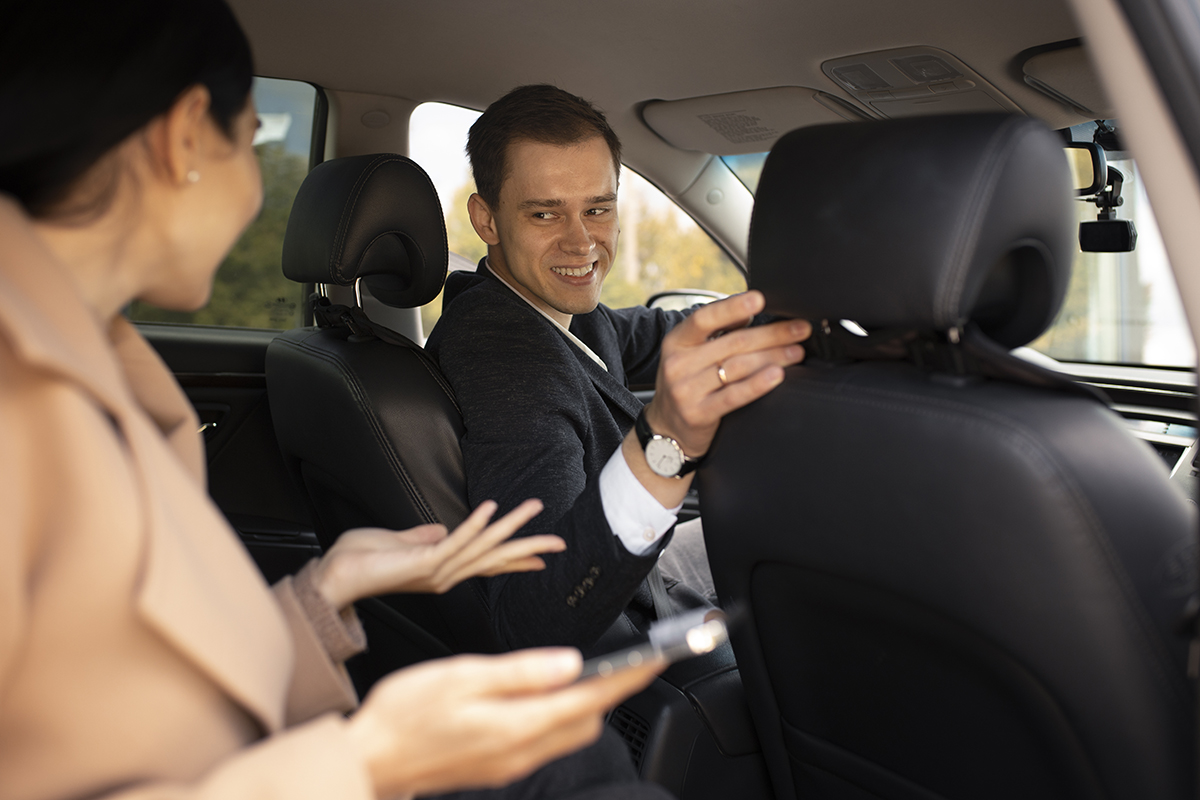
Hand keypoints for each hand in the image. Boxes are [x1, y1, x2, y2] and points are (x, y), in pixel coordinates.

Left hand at [313, 499, 563, 608]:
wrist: (334, 576)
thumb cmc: (359, 561)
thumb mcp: (398, 543)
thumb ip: (421, 537)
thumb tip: (439, 528)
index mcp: (442, 570)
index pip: (487, 564)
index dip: (515, 560)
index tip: (541, 558)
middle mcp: (445, 575)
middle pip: (496, 559)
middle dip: (528, 548)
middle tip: (559, 542)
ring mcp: (437, 571)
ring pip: (483, 547)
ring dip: (510, 526)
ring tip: (533, 508)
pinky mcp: (424, 563)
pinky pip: (455, 543)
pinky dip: (474, 526)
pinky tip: (490, 509)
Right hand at [346, 648, 662, 796]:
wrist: (369, 760)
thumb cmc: (405, 714)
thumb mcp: (462, 676)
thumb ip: (522, 671)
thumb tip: (570, 663)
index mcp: (517, 724)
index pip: (590, 698)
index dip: (627, 678)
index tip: (655, 659)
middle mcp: (521, 751)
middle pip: (586, 720)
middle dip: (612, 691)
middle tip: (628, 660)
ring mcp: (510, 763)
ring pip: (569, 733)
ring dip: (586, 704)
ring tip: (591, 672)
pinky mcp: (498, 766)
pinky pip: (545, 741)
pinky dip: (559, 716)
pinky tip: (545, 696)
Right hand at [646, 290, 809, 455]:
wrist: (667, 430)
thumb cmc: (687, 384)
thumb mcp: (690, 354)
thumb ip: (715, 333)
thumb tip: (748, 312)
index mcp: (677, 341)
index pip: (704, 318)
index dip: (732, 308)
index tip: (760, 299)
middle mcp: (678, 364)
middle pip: (733, 343)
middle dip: (772, 334)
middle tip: (799, 330)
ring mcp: (686, 390)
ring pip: (738, 367)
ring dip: (774, 357)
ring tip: (796, 352)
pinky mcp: (698, 414)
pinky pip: (734, 396)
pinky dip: (758, 384)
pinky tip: (777, 375)